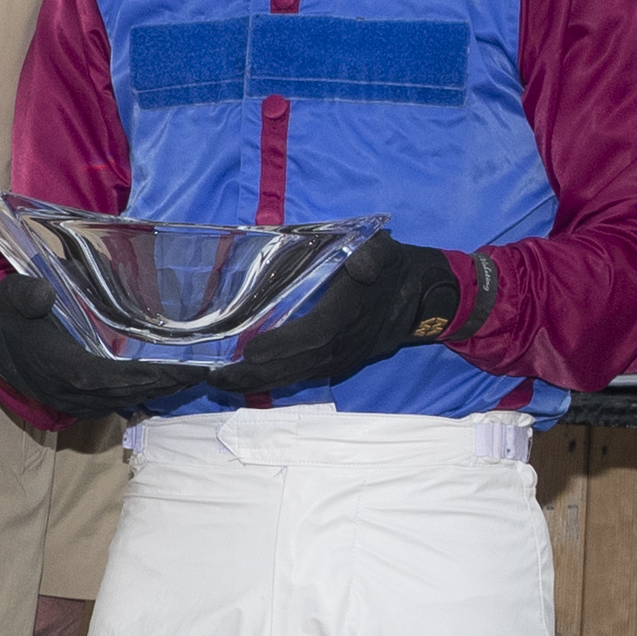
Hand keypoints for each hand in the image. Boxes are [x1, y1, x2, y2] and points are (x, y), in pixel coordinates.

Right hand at [0, 268, 202, 424]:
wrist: (1, 349)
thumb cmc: (16, 318)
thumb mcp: (12, 297)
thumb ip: (25, 294)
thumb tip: (43, 293)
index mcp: (60, 367)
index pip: (108, 377)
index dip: (144, 377)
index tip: (179, 369)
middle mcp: (72, 392)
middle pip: (127, 393)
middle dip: (165, 384)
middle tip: (202, 372)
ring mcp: (79, 403)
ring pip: (126, 401)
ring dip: (160, 391)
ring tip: (194, 377)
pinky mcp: (84, 405)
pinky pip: (120, 403)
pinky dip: (146, 394)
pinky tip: (169, 383)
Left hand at [223, 232, 467, 398]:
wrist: (423, 297)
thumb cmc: (394, 268)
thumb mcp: (385, 251)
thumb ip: (373, 256)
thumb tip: (361, 264)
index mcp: (349, 313)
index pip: (315, 334)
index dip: (284, 345)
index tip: (250, 350)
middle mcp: (342, 344)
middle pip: (296, 365)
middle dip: (254, 374)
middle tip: (213, 378)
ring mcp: (340, 358)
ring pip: (295, 376)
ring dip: (257, 383)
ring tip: (219, 384)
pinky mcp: (337, 363)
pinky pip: (302, 376)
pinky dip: (273, 382)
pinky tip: (246, 383)